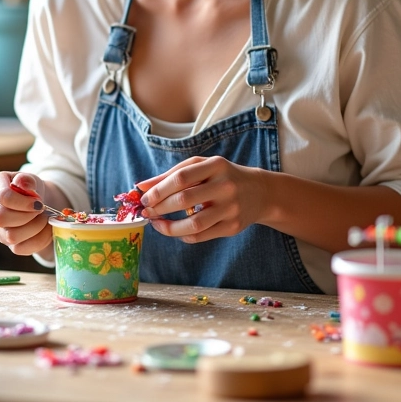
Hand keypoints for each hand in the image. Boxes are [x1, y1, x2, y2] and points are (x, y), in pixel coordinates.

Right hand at [0, 171, 52, 255]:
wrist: (39, 203)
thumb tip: (21, 183)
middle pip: (1, 218)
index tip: (39, 202)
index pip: (3, 197)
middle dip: (27, 215)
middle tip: (41, 209)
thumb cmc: (31, 188)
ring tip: (44, 217)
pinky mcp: (8, 244)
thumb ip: (26, 180)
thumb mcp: (31, 179)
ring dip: (35, 227)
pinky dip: (40, 239)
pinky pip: (22, 248)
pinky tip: (46, 228)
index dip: (23, 201)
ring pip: (12, 236)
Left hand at [136, 156, 267, 242]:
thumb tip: (141, 187)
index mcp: (216, 165)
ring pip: (193, 224)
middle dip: (160, 208)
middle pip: (184, 200)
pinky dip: (184, 235)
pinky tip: (176, 230)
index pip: (181, 178)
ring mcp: (230, 208)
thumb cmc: (222, 176)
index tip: (144, 198)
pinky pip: (202, 236)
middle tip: (147, 212)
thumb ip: (171, 175)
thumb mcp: (201, 167)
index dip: (159, 189)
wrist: (259, 192)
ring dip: (169, 227)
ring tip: (157, 224)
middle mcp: (225, 186)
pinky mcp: (233, 227)